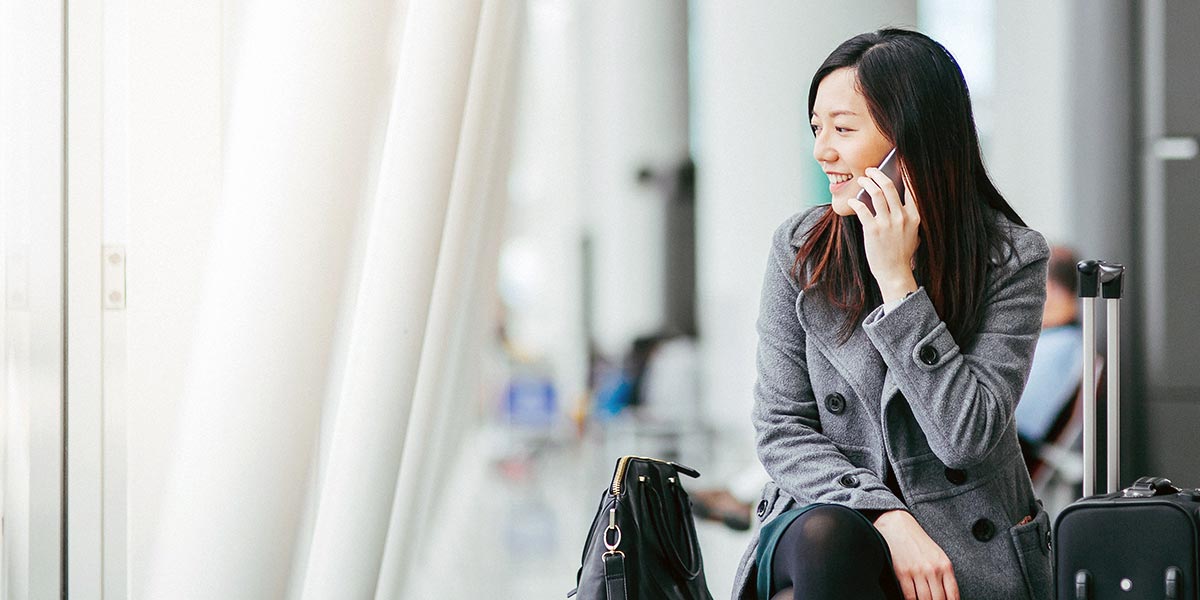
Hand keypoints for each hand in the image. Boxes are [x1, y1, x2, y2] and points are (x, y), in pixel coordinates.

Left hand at [847, 168, 920, 302]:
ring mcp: (887, 223)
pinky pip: (862, 208)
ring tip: (861, 180)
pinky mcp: (873, 230)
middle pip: (889, 186)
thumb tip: (896, 195)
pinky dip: (855, 202)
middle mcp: (902, 217)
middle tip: (870, 170)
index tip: (897, 161)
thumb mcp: (912, 232)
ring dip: (866, 183)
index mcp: (914, 216)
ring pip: (875, 193)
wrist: (894, 273)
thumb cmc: (901, 252)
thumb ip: (907, 214)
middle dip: (877, 173)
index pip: (911, 187)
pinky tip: (852, 200)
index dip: (904, 171)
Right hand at [873, 510, 959, 599]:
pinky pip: (909, 596)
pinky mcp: (903, 573)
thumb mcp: (937, 555)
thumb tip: (946, 595)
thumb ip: (943, 575)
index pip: (953, 595)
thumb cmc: (917, 540)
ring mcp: (918, 571)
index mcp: (945, 566)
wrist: (898, 525)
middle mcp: (933, 570)